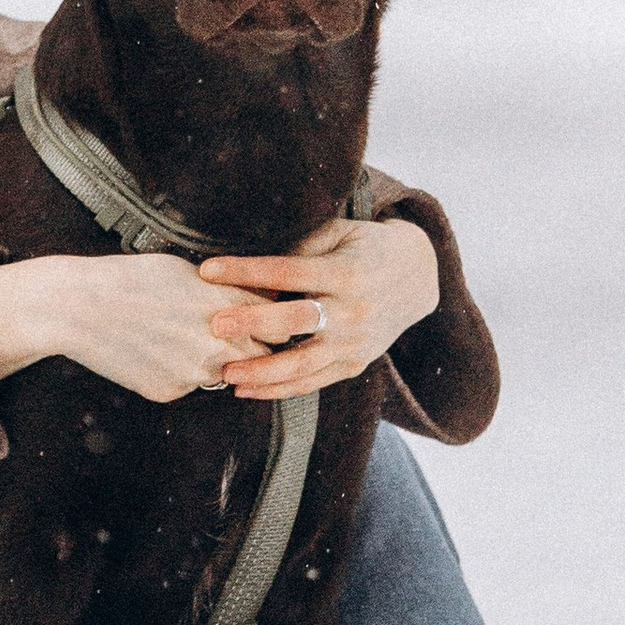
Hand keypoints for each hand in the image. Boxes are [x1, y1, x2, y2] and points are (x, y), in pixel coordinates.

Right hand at [0, 252, 276, 400]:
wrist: (79, 306)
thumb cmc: (130, 278)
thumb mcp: (188, 270)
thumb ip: (227, 290)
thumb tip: (255, 298)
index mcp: (228, 308)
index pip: (279, 325)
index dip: (272, 321)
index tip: (266, 318)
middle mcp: (220, 345)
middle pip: (263, 357)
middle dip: (253, 347)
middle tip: (231, 333)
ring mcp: (195, 373)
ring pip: (225, 374)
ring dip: (217, 361)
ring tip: (181, 336)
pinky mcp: (171, 392)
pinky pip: (188, 384)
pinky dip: (178, 370)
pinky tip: (152, 349)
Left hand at [194, 216, 439, 399]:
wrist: (417, 278)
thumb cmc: (364, 247)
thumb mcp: (338, 234)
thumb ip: (300, 250)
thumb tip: (251, 271)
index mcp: (344, 273)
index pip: (286, 271)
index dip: (245, 271)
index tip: (207, 270)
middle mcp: (352, 311)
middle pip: (294, 320)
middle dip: (251, 324)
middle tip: (214, 325)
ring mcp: (355, 343)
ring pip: (303, 364)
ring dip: (261, 371)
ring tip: (225, 372)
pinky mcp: (354, 364)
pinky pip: (313, 381)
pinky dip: (279, 389)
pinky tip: (247, 390)